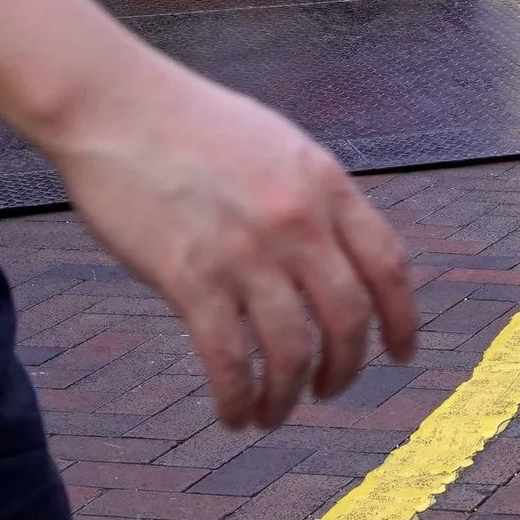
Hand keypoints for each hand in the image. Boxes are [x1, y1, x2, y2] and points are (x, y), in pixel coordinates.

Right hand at [44, 59, 419, 429]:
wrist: (117, 106)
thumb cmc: (194, 124)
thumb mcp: (282, 148)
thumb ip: (317, 199)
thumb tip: (341, 254)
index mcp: (326, 186)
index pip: (388, 266)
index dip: (402, 320)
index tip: (401, 354)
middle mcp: (297, 221)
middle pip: (348, 318)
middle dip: (346, 367)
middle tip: (332, 390)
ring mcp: (245, 251)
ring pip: (292, 350)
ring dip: (288, 395)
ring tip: (274, 412)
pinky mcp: (189, 277)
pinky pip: (227, 359)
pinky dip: (237, 398)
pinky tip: (233, 413)